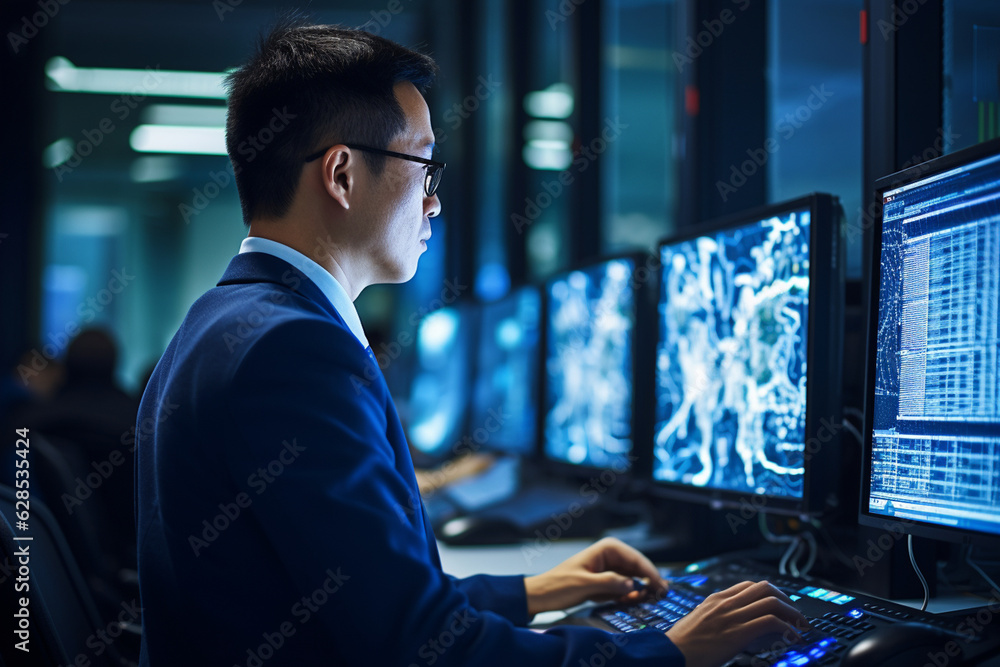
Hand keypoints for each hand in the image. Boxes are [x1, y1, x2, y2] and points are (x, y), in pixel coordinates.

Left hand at [523, 537, 667, 615]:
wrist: (541, 595)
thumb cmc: (559, 585)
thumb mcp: (585, 585)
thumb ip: (610, 583)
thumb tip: (633, 584)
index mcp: (606, 548)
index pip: (636, 558)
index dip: (650, 573)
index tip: (661, 587)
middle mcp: (610, 555)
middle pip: (638, 567)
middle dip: (650, 580)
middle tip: (662, 595)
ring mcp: (609, 568)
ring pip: (633, 577)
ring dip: (641, 588)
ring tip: (652, 598)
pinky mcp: (605, 581)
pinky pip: (624, 586)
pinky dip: (630, 594)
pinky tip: (634, 600)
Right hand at [665, 580, 808, 666]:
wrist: (671, 654)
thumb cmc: (680, 645)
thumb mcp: (696, 623)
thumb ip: (712, 618)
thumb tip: (726, 626)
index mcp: (715, 600)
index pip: (749, 586)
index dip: (769, 593)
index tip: (779, 605)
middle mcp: (725, 603)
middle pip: (765, 588)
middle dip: (786, 599)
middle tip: (795, 614)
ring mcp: (732, 616)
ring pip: (772, 602)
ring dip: (792, 613)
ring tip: (801, 626)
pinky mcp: (738, 632)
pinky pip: (770, 622)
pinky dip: (787, 628)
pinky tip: (792, 638)